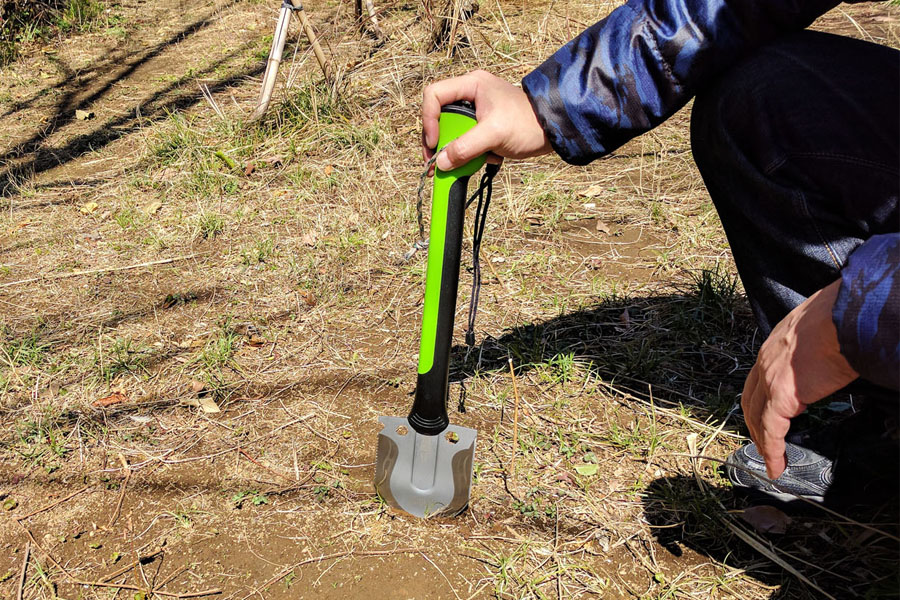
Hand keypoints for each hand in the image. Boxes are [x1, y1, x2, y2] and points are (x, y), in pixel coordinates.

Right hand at [422, 70, 551, 171]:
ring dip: (456, 150)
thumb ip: (465, 147)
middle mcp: (470, 94)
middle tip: (438, 162)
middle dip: (439, 141)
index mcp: (471, 84)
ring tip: (468, 162)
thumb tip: (440, 163)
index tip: (434, 143)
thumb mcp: (494, 134)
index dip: (428, 120)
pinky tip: (487, 157)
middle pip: (438, 117)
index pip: (433, 95)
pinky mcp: (482, 126)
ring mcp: (475, 111)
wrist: (554, 132)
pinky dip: (470, 154)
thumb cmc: (528, 124)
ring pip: (450, 132)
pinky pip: (464, 141)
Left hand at [741, 279, 858, 478]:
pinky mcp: (781, 394)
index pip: (759, 378)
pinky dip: (772, 450)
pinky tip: (777, 466)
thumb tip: (832, 362)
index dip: (760, 401)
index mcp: (776, 343)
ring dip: (762, 441)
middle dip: (755, 424)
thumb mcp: (821, 331)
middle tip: (763, 445)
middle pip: (751, 399)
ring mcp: (770, 377)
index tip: (764, 418)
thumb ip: (816, 350)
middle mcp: (766, 359)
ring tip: (770, 461)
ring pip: (757, 416)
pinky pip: (771, 429)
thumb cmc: (845, 318)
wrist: (849, 315)